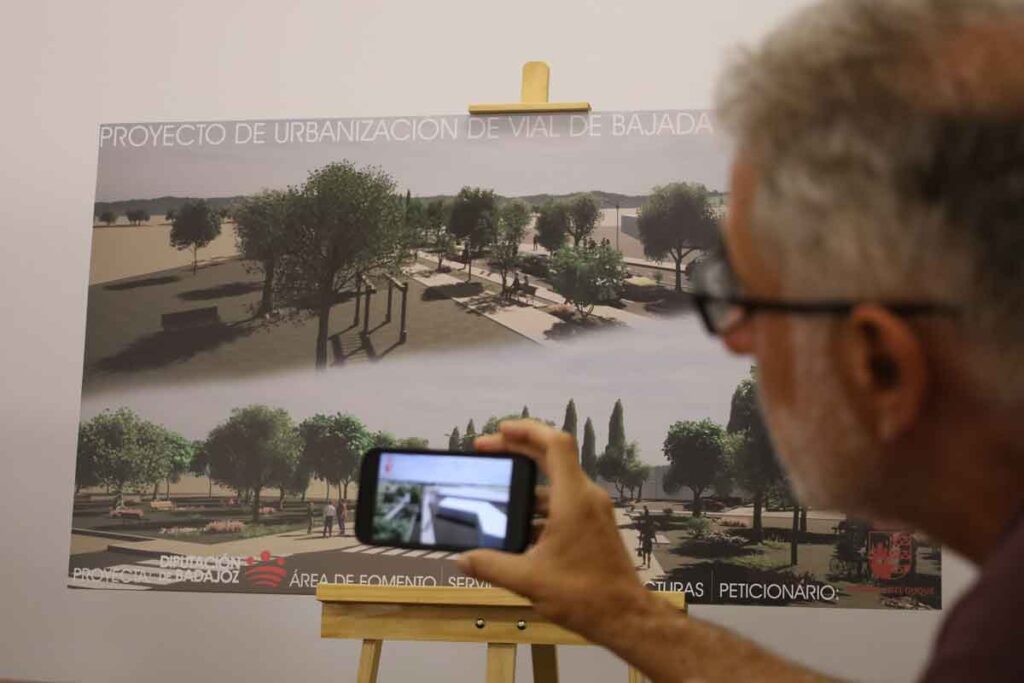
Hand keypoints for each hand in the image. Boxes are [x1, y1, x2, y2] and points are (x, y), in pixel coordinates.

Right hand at [457, 420, 647, 641]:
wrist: (625, 617)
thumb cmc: (584, 596)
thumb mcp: (528, 581)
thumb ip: (490, 566)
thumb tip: (461, 558)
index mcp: (574, 499)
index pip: (555, 444)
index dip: (527, 429)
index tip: (500, 430)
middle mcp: (586, 497)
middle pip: (553, 456)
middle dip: (518, 448)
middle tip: (486, 449)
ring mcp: (592, 511)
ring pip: (556, 482)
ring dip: (527, 483)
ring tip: (496, 490)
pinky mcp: (593, 526)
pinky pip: (563, 503)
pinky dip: (539, 506)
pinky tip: (517, 525)